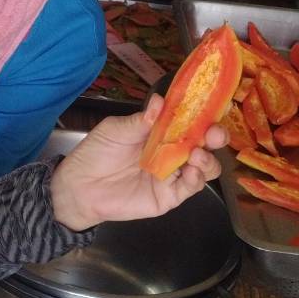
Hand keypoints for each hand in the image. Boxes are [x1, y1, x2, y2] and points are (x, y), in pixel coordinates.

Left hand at [48, 94, 226, 231]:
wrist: (78, 186)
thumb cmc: (96, 153)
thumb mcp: (116, 130)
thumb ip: (141, 120)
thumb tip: (161, 100)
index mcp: (161, 132)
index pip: (190, 121)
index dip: (206, 114)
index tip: (219, 105)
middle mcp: (172, 152)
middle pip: (205, 144)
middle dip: (215, 137)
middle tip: (214, 133)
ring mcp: (173, 175)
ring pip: (204, 167)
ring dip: (208, 160)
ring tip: (196, 155)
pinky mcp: (169, 196)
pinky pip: (191, 188)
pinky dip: (196, 179)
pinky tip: (192, 172)